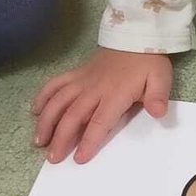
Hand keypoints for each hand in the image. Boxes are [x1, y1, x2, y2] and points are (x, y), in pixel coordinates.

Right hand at [32, 49, 172, 163]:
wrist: (136, 36)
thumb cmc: (148, 62)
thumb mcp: (160, 78)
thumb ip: (158, 97)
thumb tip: (159, 113)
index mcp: (115, 94)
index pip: (99, 121)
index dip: (89, 141)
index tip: (79, 158)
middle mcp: (94, 89)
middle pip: (73, 115)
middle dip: (61, 138)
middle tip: (53, 158)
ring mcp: (82, 80)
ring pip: (58, 101)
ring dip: (46, 121)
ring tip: (39, 141)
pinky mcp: (76, 73)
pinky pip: (55, 83)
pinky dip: (43, 96)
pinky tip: (35, 111)